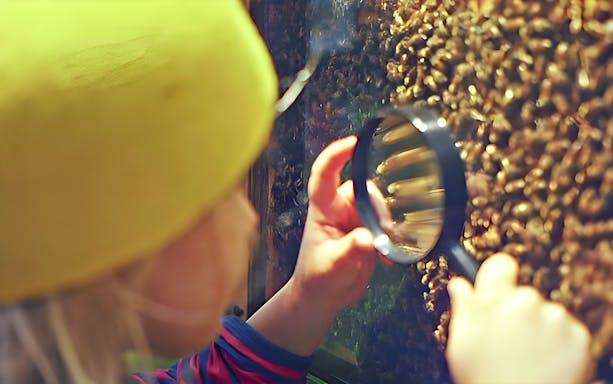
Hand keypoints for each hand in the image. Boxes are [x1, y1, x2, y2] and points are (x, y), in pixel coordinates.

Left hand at [247, 136, 375, 355]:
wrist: (323, 297)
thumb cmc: (318, 279)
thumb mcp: (333, 266)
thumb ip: (351, 251)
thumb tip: (370, 239)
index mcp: (323, 210)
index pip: (324, 175)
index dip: (336, 155)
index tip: (353, 142)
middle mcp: (339, 209)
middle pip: (364, 190)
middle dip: (378, 208)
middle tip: (383, 234)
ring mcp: (354, 219)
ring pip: (378, 206)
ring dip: (387, 225)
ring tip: (385, 250)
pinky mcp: (368, 231)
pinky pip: (387, 223)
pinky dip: (393, 237)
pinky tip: (389, 257)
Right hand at [446, 253, 593, 383]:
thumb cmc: (484, 376)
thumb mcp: (461, 341)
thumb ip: (463, 307)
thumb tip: (459, 284)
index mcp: (495, 300)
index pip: (501, 265)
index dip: (499, 275)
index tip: (499, 285)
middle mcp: (528, 302)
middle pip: (524, 296)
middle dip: (517, 312)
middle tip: (507, 341)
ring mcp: (556, 319)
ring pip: (547, 314)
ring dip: (540, 329)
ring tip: (526, 357)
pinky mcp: (578, 337)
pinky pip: (568, 331)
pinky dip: (559, 344)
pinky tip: (544, 362)